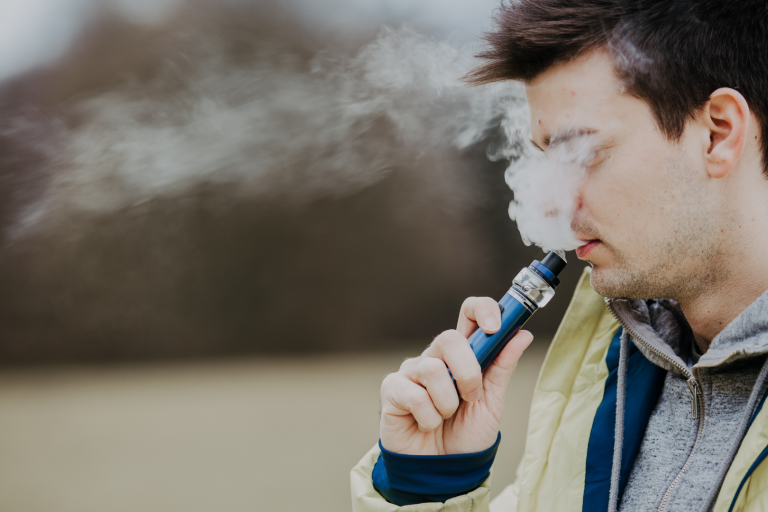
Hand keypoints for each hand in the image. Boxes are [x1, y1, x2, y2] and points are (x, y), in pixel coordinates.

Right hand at [379, 297, 533, 454]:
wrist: (444, 472)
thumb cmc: (466, 436)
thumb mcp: (492, 402)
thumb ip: (502, 367)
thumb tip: (522, 334)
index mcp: (463, 355)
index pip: (469, 313)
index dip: (482, 309)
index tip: (495, 326)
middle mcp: (435, 357)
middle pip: (449, 338)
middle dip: (468, 372)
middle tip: (472, 397)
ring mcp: (411, 372)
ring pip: (432, 369)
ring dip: (448, 403)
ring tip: (446, 418)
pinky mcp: (392, 390)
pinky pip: (414, 393)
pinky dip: (428, 416)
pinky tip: (426, 425)